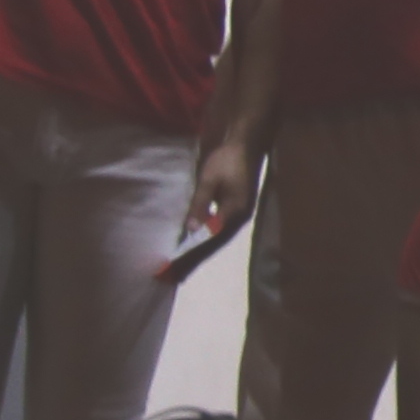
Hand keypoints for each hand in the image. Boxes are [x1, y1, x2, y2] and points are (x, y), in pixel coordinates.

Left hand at [178, 129, 260, 256]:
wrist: (246, 144)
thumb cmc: (226, 159)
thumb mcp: (209, 180)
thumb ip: (200, 204)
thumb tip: (192, 230)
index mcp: (234, 212)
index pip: (210, 238)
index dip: (192, 252)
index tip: (174, 264)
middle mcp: (240, 219)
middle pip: (215, 244)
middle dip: (195, 259)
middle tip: (174, 275)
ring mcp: (241, 216)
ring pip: (219, 240)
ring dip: (201, 253)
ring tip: (183, 266)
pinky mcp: (238, 211)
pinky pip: (221, 232)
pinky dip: (207, 241)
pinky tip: (197, 246)